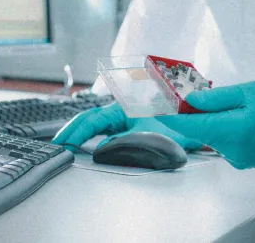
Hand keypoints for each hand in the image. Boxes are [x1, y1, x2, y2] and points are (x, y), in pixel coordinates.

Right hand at [51, 102, 202, 152]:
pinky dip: (92, 139)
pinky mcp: (130, 128)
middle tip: (56, 144)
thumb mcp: (147, 135)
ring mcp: (125, 119)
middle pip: (89, 120)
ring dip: (80, 134)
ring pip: (96, 125)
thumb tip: (103, 148)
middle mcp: (121, 110)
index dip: (76, 132)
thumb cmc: (177, 125)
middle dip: (71, 131)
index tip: (64, 143)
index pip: (92, 120)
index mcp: (123, 107)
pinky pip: (106, 132)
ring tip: (65, 145)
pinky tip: (86, 146)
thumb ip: (123, 141)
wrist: (198, 125)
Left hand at [156, 82, 254, 168]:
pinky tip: (236, 115)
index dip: (167, 113)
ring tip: (223, 101)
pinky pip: (224, 141)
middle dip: (190, 112)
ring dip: (208, 119)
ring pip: (210, 135)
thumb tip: (188, 101)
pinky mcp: (245, 159)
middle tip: (188, 92)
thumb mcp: (250, 92)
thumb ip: (216, 98)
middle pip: (197, 130)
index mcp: (228, 132)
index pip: (185, 126)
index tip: (154, 102)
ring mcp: (237, 158)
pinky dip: (222, 127)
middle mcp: (229, 150)